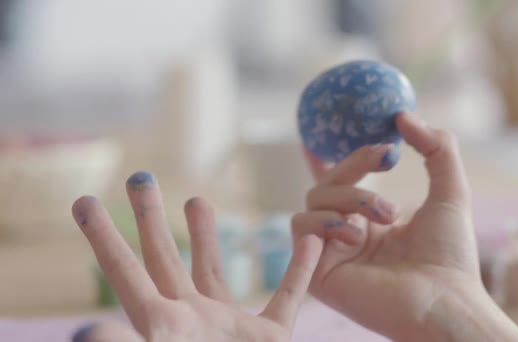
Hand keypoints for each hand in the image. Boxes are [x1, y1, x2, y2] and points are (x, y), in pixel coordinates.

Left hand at [71, 172, 321, 341]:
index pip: (126, 273)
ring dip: (208, 236)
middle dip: (150, 218)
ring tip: (195, 198)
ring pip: (214, 272)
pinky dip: (300, 271)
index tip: (85, 199)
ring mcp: (229, 330)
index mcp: (162, 328)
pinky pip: (286, 299)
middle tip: (140, 178)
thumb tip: (83, 336)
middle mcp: (191, 322)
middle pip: (164, 260)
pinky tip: (311, 241)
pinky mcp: (270, 340)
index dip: (104, 238)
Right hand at [294, 113, 517, 340]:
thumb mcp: (450, 192)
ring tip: (388, 215)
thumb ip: (437, 149)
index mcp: (371, 222)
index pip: (343, 181)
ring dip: (352, 196)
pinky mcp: (316, 270)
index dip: (339, 155)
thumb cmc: (450, 257)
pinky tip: (357, 235)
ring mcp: (330, 251)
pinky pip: (302, 226)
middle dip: (355, 164)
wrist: (444, 303)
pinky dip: (327, 221)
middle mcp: (347, 234)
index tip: (358, 132)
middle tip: (387, 156)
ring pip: (313, 199)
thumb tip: (404, 115)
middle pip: (327, 182)